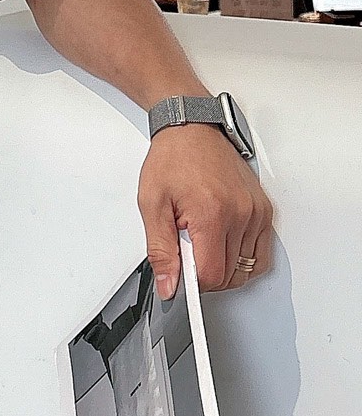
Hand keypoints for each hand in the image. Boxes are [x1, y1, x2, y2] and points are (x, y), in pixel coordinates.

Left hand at [138, 124, 273, 298]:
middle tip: (187, 252)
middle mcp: (241, 215)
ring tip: (203, 245)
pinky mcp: (264, 211)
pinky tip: (224, 247)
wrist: (192, 130)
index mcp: (212, 214)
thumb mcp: (151, 204)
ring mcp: (257, 213)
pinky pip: (262, 254)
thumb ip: (160, 250)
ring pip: (248, 269)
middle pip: (230, 276)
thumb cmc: (172, 160)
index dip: (191, 283)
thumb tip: (168, 285)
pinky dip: (244, 259)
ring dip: (225, 268)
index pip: (211, 275)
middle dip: (206, 275)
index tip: (179, 273)